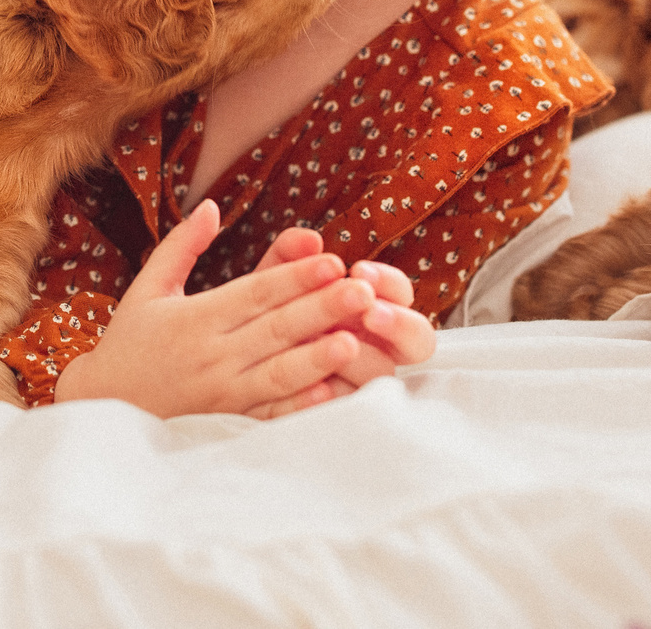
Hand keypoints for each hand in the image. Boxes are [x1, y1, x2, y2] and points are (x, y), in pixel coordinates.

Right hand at [52, 200, 410, 418]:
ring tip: (354, 339)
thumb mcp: (147, 288)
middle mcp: (210, 356)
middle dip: (321, 308)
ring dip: (317, 356)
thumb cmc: (129, 341)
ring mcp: (221, 394)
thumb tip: (210, 205)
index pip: (254, 293)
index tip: (332, 259)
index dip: (294, 276)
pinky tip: (330, 393)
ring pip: (278, 373)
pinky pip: (270, 414)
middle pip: (275, 329)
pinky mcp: (228, 422)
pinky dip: (300, 405)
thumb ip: (181, 247)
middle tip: (363, 290)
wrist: (102, 407)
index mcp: (194, 319)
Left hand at [242, 227, 435, 418]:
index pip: (401, 294)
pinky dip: (337, 397)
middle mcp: (375, 346)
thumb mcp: (270, 282)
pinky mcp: (338, 412)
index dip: (388, 282)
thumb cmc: (261, 314)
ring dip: (367, 358)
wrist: (231, 360)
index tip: (358, 272)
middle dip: (398, 322)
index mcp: (368, 309)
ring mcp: (361, 382)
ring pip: (386, 375)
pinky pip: (349, 409)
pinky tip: (319, 386)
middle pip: (419, 341)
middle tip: (367, 311)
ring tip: (342, 344)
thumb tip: (309, 239)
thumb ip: (288, 257)